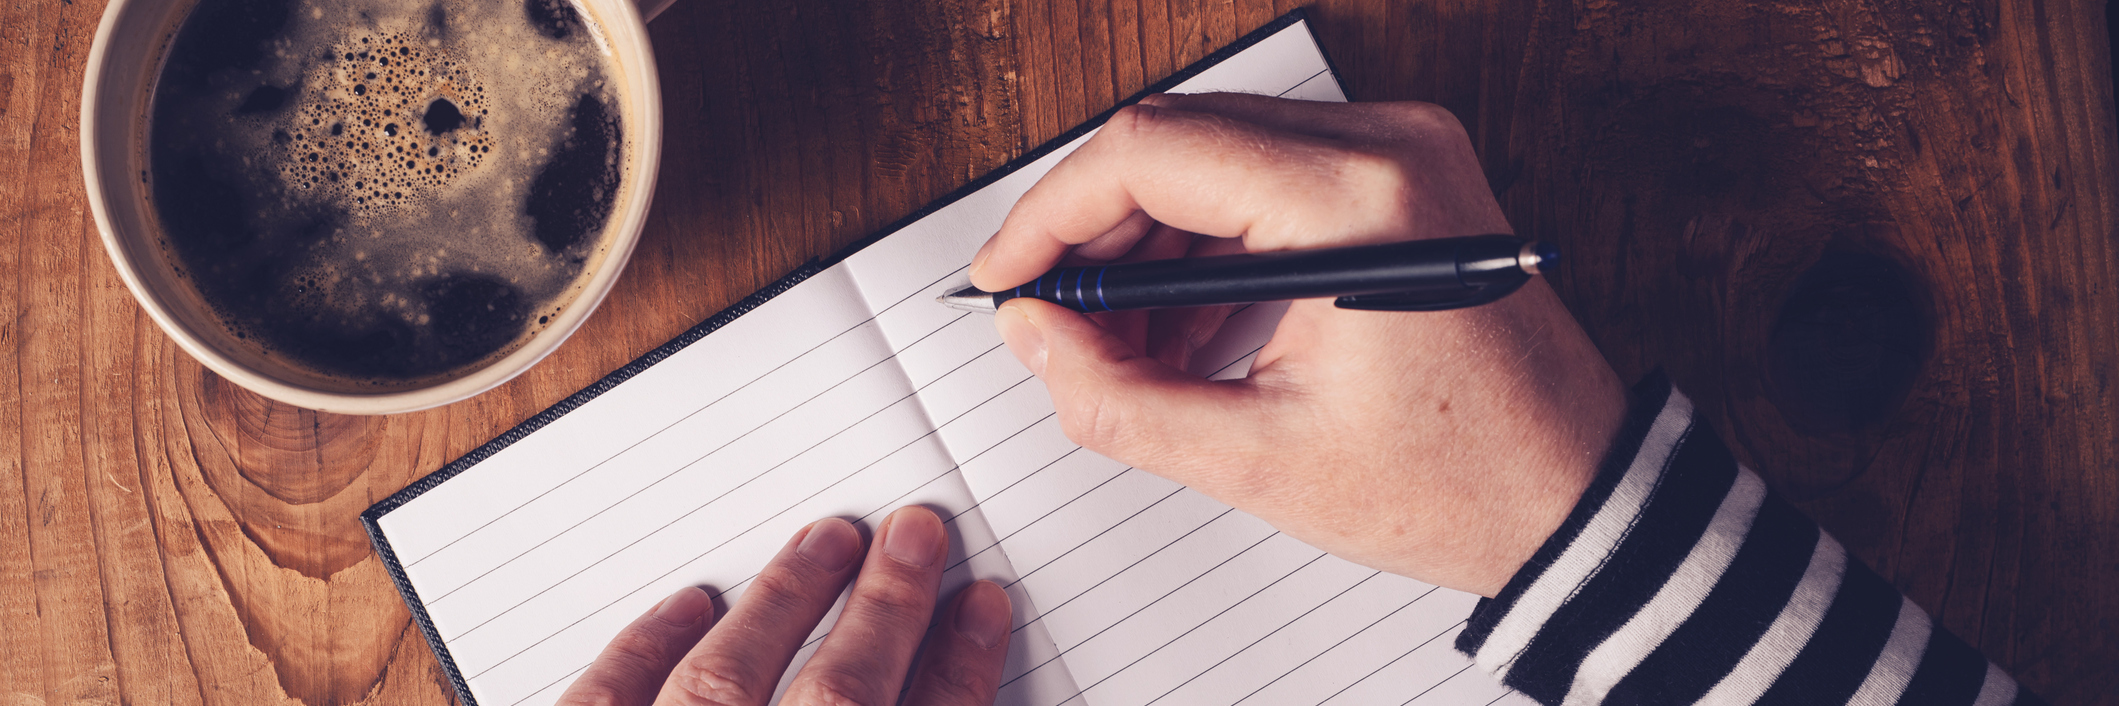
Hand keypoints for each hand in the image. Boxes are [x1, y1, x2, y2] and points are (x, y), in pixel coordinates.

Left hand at [557, 506, 1011, 704]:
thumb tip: (932, 677)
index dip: (961, 668)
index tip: (984, 608)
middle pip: (838, 697)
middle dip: (885, 607)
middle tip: (915, 535)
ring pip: (725, 680)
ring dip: (784, 600)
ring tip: (826, 542)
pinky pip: (606, 701)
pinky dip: (647, 648)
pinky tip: (688, 605)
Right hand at [971, 93, 1627, 596]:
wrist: (1577, 495)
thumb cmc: (1461, 483)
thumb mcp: (1258, 461)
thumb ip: (1117, 397)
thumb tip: (1036, 334)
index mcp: (1354, 204)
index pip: (1148, 153)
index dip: (1051, 214)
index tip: (1008, 274)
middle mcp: (1387, 147)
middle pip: (1177, 139)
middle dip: (1097, 231)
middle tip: (1055, 319)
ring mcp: (1405, 151)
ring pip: (1217, 152)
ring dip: (1151, 239)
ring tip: (1123, 346)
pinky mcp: (1409, 173)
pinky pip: (1271, 174)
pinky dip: (1210, 240)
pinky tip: (1187, 330)